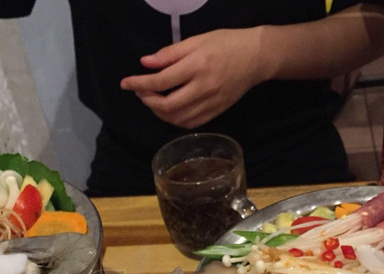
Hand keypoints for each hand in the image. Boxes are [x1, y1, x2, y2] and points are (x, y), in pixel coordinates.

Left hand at [120, 28, 264, 128]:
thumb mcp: (197, 40)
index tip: (125, 83)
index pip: (161, 81)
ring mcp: (211, 103)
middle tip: (141, 92)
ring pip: (177, 118)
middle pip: (167, 105)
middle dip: (148, 100)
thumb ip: (170, 54)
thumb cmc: (226, 44)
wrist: (257, 58)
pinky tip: (170, 109)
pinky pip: (190, 123)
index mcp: (198, 65)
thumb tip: (145, 64)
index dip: (139, 83)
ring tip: (154, 99)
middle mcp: (204, 87)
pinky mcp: (217, 112)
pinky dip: (174, 120)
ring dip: (159, 112)